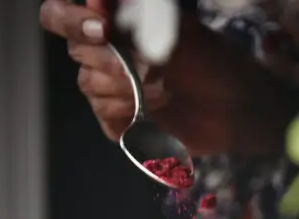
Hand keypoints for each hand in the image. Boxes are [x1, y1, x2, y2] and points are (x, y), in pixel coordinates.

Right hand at [40, 0, 291, 155]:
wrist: (237, 109)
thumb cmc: (214, 60)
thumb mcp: (177, 29)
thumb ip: (134, 14)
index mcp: (115, 23)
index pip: (61, 14)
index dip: (70, 19)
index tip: (102, 27)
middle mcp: (107, 52)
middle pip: (77, 51)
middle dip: (111, 59)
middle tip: (152, 67)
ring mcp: (112, 89)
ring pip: (88, 85)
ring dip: (125, 87)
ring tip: (163, 89)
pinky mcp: (121, 123)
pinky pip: (104, 118)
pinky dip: (125, 114)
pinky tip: (151, 111)